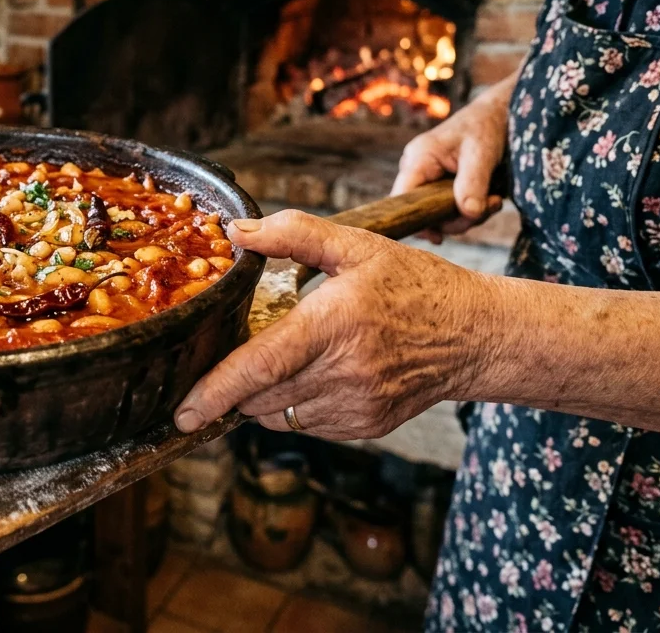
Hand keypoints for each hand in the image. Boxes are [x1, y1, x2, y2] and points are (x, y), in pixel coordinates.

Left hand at [174, 210, 487, 438]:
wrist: (476, 336)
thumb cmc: (415, 285)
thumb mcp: (358, 246)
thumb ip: (295, 234)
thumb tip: (239, 233)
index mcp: (335, 323)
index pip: (259, 366)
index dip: (215, 391)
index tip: (182, 410)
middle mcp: (344, 372)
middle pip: (259, 396)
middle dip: (229, 387)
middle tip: (219, 366)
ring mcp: (356, 406)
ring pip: (277, 414)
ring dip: (258, 395)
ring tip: (270, 362)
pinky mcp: (365, 426)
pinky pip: (305, 424)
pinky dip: (290, 404)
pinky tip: (307, 374)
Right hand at [391, 82, 510, 242]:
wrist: (500, 114)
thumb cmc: (487, 127)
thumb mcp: (482, 154)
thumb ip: (473, 184)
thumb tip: (468, 214)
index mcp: (418, 158)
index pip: (401, 198)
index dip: (415, 220)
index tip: (439, 236)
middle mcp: (417, 169)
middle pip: (421, 211)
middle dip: (456, 219)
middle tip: (490, 207)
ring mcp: (428, 178)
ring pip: (437, 214)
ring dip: (467, 216)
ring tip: (495, 200)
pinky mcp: (440, 185)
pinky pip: (447, 208)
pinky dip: (469, 211)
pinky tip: (489, 200)